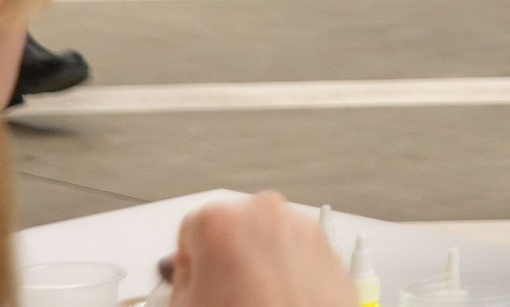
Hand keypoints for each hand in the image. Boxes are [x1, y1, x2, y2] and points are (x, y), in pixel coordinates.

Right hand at [169, 192, 351, 306]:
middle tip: (224, 290)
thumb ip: (182, 278)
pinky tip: (278, 296)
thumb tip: (189, 272)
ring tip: (254, 298)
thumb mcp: (187, 306)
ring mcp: (300, 226)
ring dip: (257, 258)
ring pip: (266, 234)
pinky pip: (295, 247)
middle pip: (232, 225)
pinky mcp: (327, 244)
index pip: (192, 228)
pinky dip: (287, 265)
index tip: (197, 276)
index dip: (191, 258)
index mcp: (221, 221)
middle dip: (226, 253)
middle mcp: (265, 212)